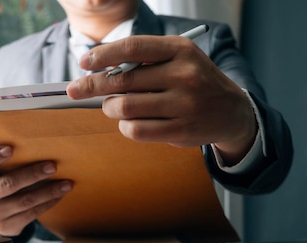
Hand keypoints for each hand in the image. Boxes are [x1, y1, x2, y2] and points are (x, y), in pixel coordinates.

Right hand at [0, 146, 72, 235]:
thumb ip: (5, 159)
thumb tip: (37, 143)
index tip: (10, 149)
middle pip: (9, 184)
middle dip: (33, 174)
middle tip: (53, 166)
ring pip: (25, 201)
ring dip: (48, 191)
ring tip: (67, 184)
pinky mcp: (8, 226)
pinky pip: (32, 213)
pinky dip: (48, 203)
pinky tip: (60, 195)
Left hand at [66, 34, 257, 165]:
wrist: (230, 111)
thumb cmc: (193, 80)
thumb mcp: (177, 58)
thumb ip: (143, 61)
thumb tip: (98, 70)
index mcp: (180, 50)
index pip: (133, 48)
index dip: (103, 55)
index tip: (83, 63)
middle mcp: (184, 75)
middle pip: (123, 81)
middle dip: (93, 85)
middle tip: (76, 89)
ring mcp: (184, 105)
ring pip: (126, 108)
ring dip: (111, 108)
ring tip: (113, 106)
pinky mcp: (181, 130)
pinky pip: (136, 130)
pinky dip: (124, 126)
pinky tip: (128, 122)